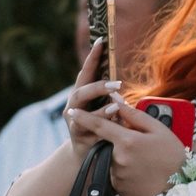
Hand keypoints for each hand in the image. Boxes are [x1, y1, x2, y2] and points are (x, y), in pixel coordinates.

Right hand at [62, 40, 123, 158]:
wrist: (89, 154)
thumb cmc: (101, 125)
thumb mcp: (105, 107)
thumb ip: (110, 94)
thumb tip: (121, 76)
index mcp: (82, 94)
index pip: (87, 72)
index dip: (93, 57)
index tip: (102, 40)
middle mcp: (75, 106)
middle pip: (81, 92)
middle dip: (97, 86)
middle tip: (116, 84)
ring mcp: (74, 121)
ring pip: (82, 111)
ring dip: (101, 108)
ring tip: (116, 104)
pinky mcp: (79, 137)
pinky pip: (90, 130)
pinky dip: (101, 125)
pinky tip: (114, 121)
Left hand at [76, 94, 193, 195]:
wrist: (180, 188)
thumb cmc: (173, 156)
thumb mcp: (160, 130)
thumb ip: (136, 115)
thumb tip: (118, 102)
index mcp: (127, 140)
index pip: (99, 125)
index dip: (84, 118)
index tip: (73, 112)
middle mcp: (118, 157)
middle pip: (108, 143)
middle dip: (120, 142)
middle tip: (142, 149)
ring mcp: (116, 174)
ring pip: (112, 159)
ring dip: (123, 157)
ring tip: (146, 162)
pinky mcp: (117, 187)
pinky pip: (115, 174)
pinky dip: (125, 171)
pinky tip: (142, 173)